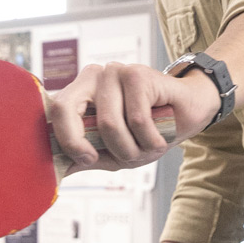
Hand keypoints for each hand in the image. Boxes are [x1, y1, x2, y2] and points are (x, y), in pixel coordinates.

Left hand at [46, 59, 218, 172]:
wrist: (189, 115)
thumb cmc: (148, 132)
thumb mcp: (111, 152)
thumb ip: (83, 156)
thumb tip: (54, 171)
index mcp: (81, 90)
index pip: (55, 111)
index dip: (66, 141)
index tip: (87, 159)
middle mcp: (93, 75)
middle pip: (66, 109)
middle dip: (85, 144)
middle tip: (109, 158)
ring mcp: (115, 71)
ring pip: (108, 124)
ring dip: (132, 149)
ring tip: (148, 146)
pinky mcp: (138, 74)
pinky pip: (136, 120)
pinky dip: (151, 140)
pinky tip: (160, 137)